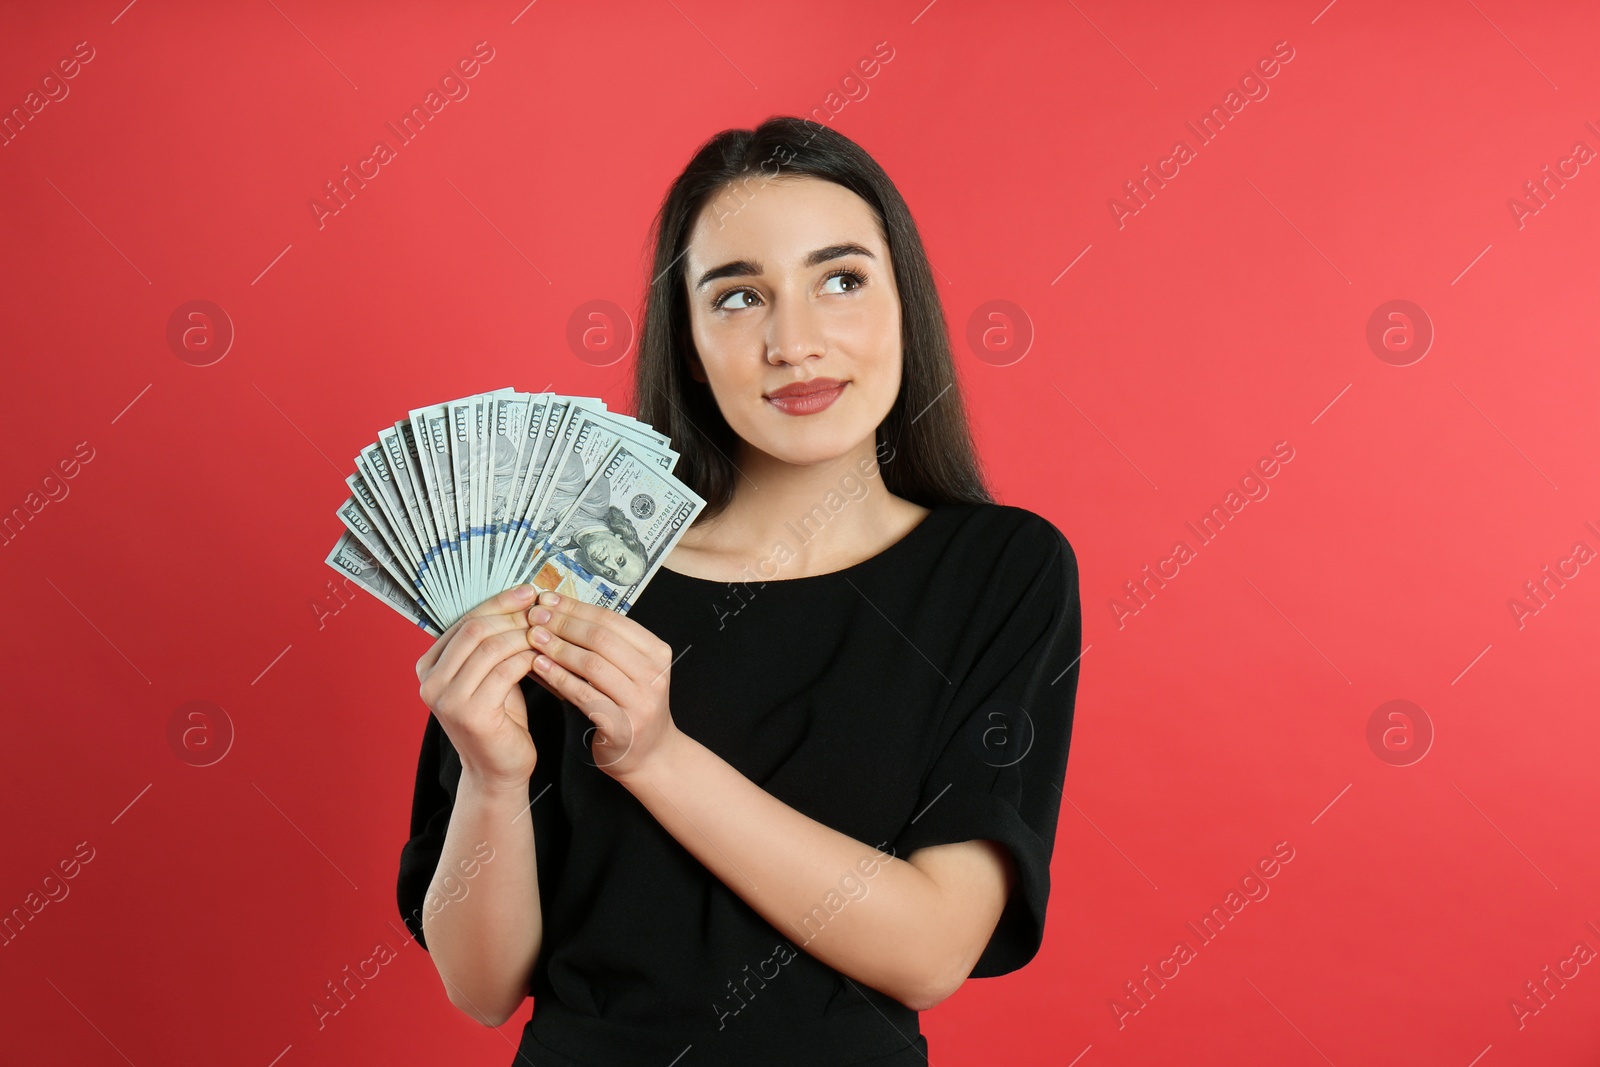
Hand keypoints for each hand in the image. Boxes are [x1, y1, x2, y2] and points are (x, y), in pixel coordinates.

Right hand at [415, 584, 541, 790]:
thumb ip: (491, 643)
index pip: (465, 621)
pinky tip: (546, 656)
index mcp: (428, 666)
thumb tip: (522, 598)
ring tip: (549, 632)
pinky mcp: (470, 713)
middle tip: (543, 609)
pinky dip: (530, 658)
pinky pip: (506, 670)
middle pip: (475, 629)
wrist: (499, 769)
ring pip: (491, 647)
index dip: (499, 602)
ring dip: (525, 635)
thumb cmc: (499, 718)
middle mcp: (429, 682)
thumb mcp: (488, 674)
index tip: (528, 590)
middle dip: (513, 615)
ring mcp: (446, 699)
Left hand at [524, 591, 679, 784]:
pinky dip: (559, 678)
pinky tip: (539, 667)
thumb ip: (597, 645)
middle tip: (535, 616)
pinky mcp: (623, 725)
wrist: (649, 754)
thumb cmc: (629, 707)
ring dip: (558, 648)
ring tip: (533, 637)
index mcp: (656, 652)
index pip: (612, 620)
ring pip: (593, 665)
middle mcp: (654, 674)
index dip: (577, 607)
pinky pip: (584, 695)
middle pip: (602, 639)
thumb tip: (554, 612)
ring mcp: (641, 701)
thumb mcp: (625, 671)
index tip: (548, 599)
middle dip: (564, 624)